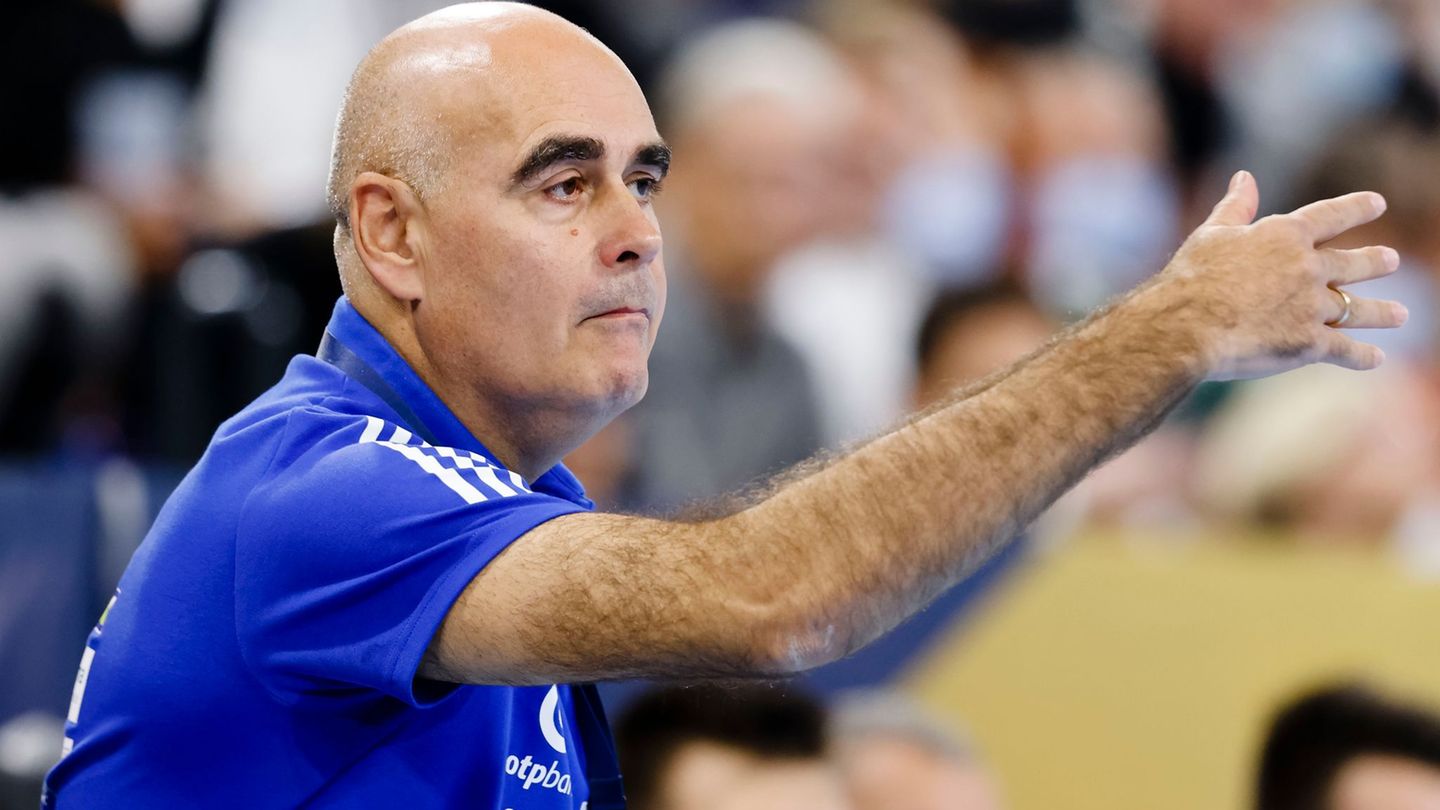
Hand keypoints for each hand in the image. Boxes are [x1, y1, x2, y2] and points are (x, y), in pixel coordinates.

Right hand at [1147, 171, 1407, 381]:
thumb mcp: (1211, 234)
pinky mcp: (1309, 343)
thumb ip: (1236, 207)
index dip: (1357, 208)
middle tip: (1392, 260)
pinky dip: (1362, 355)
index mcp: (1286, 235)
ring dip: (1381, 312)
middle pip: (1352, 263)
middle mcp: (1308, 267)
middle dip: (1375, 261)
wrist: (1187, 327)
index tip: (1377, 204)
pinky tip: (1376, 358)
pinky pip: (1345, 350)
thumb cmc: (1192, 278)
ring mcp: (1312, 306)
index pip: (1332, 215)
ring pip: (1356, 309)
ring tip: (1401, 315)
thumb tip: (1244, 177)